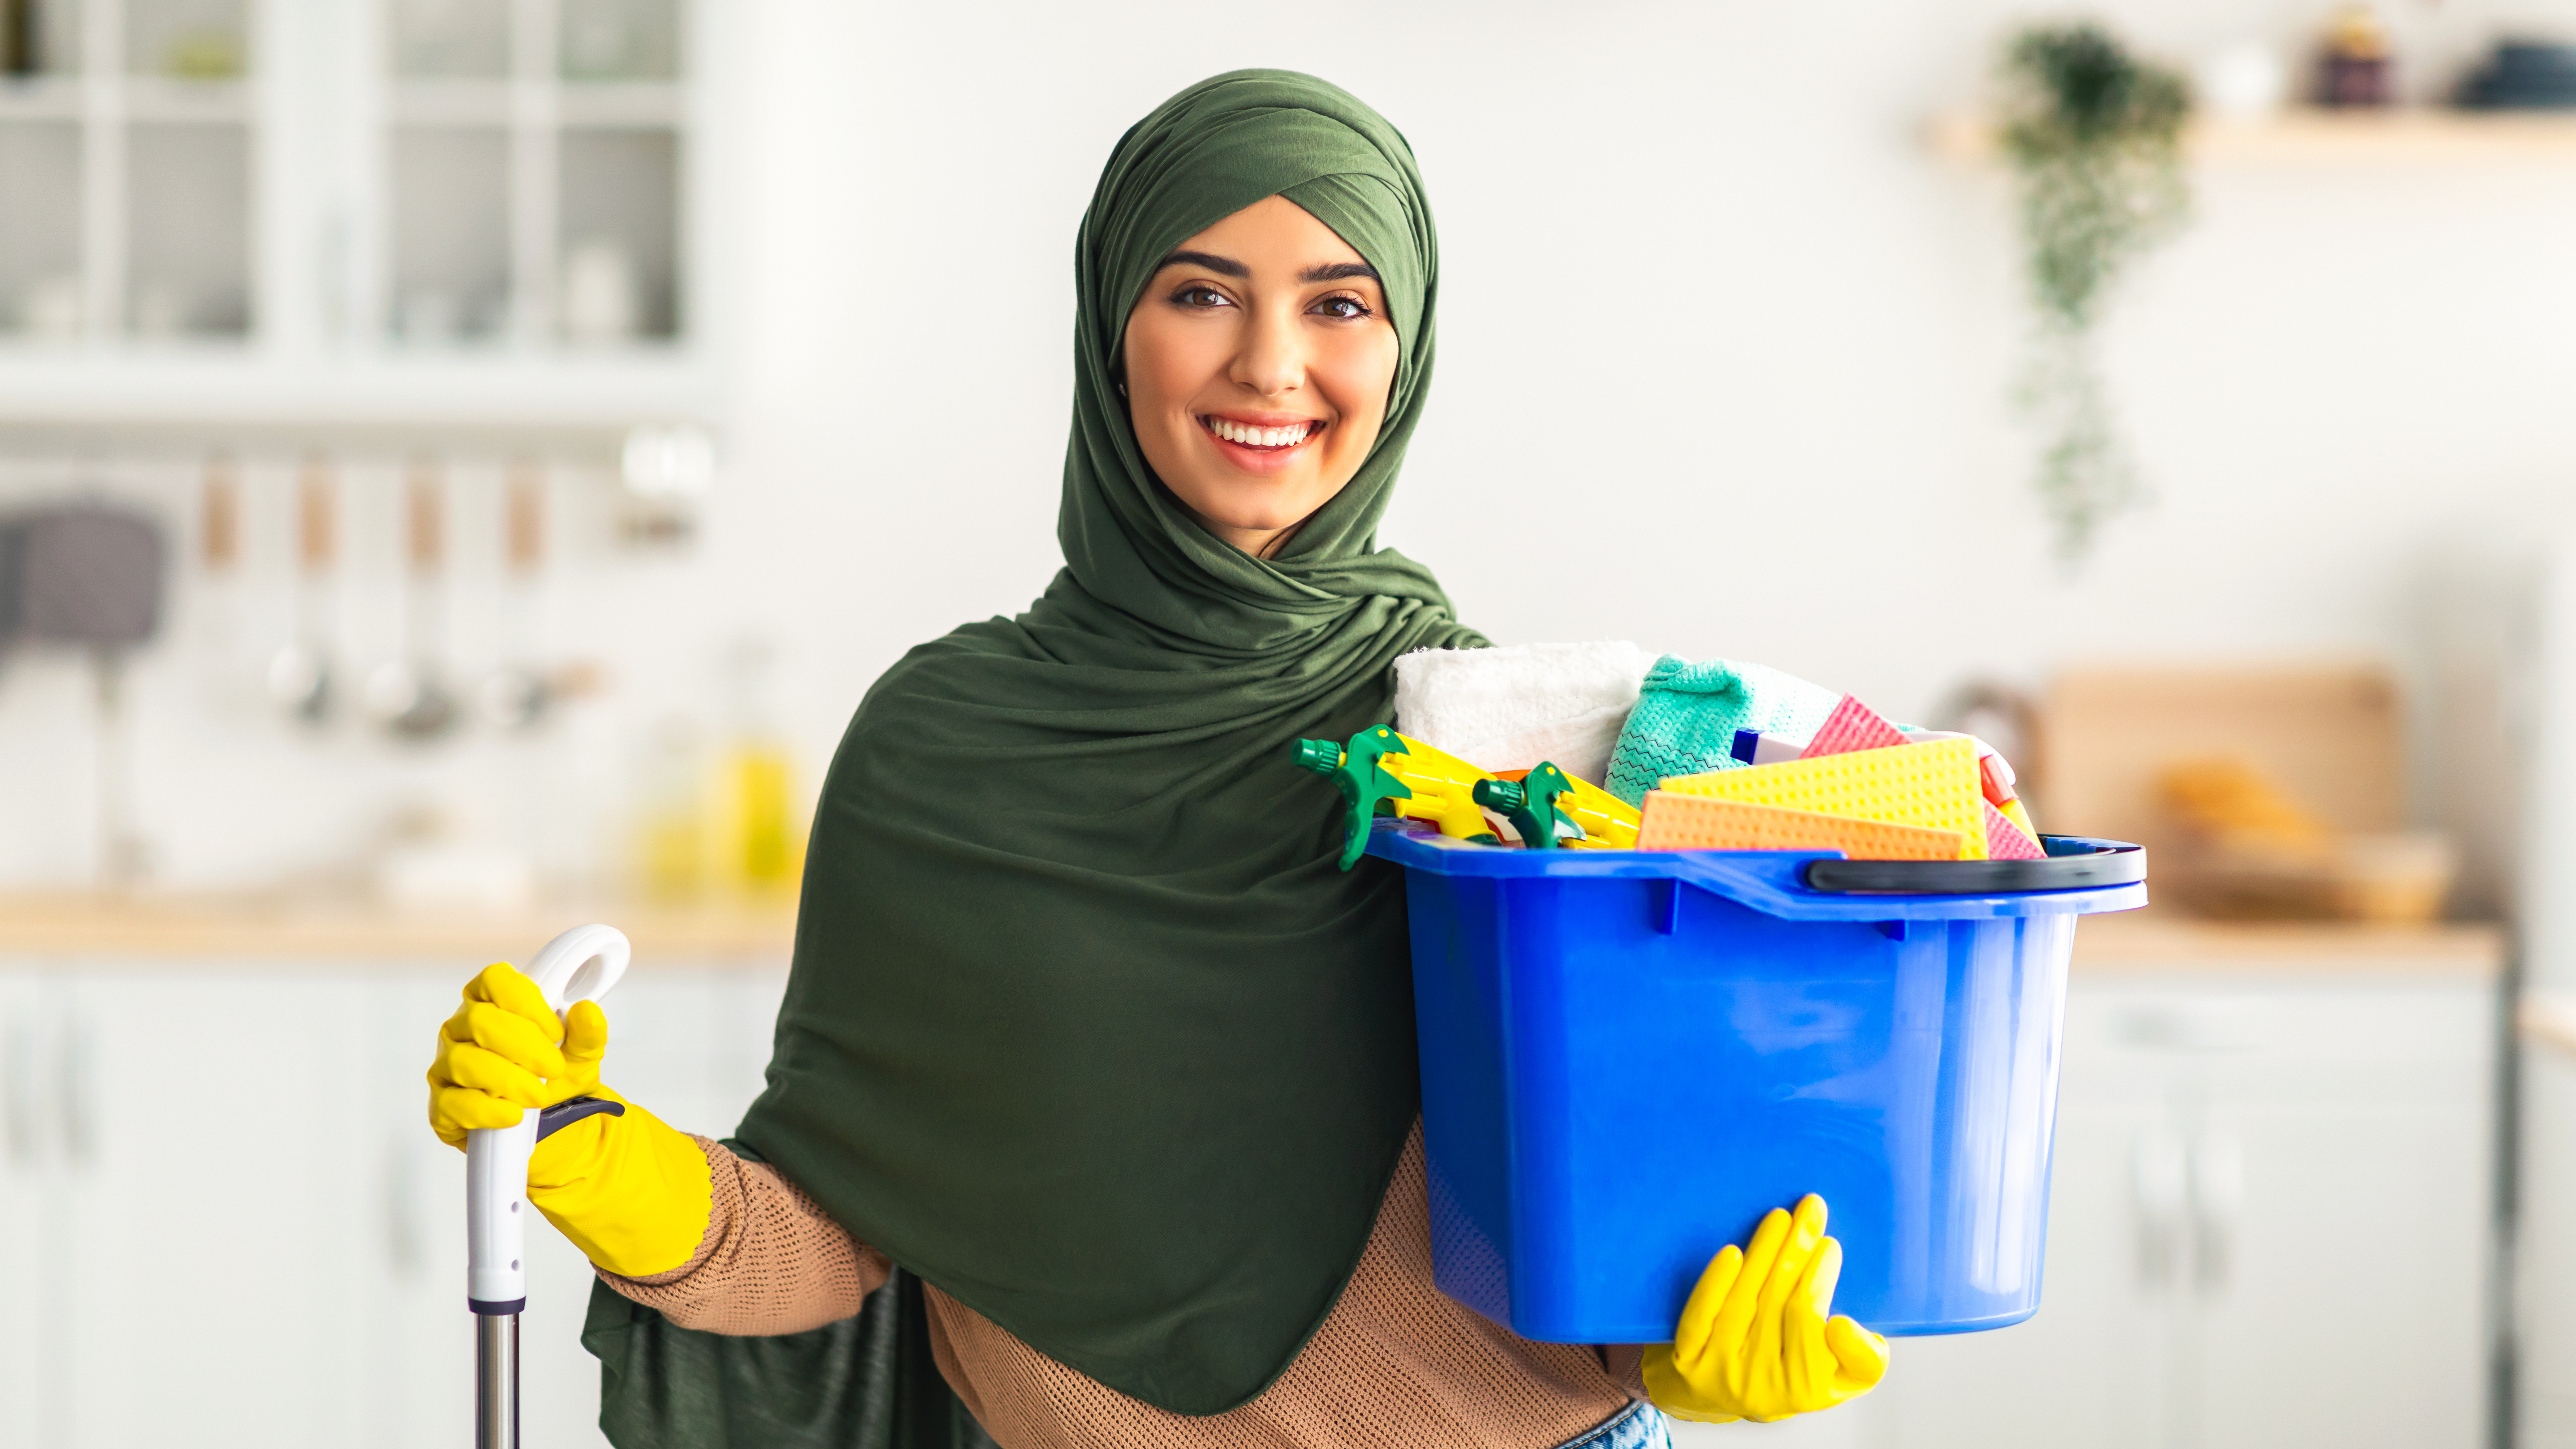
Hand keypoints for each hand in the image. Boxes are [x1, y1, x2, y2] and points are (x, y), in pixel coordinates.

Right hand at [428, 963, 605, 1147]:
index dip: (525, 1002)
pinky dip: (487, 1110)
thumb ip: (587, 1033)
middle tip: (553, 1068)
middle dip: (523, 1045)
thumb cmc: (554, 1076)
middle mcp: (462, 1028)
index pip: (495, 980)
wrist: (549, 1122)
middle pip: (479, 1019)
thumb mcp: (580, 1055)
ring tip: (538, 1096)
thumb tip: (586, 1011)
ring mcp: (446, 1065)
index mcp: (492, 1002)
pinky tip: (513, 1115)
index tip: (555, 1030)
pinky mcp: (441, 1105)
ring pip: (462, 1061)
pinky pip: (451, 1103)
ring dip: (507, 1079)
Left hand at [1641, 1194, 1890, 1423]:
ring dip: (1764, 1252)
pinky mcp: (1689, 1361)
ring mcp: (1723, 1375)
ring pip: (1745, 1302)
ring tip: (1780, 1217)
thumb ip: (1863, 1357)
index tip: (1830, 1245)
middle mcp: (1765, 1387)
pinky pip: (1701, 1317)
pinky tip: (1732, 1253)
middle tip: (1811, 1210)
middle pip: (1782, 1304)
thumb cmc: (1797, 1372)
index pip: (1815, 1324)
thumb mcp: (1846, 1376)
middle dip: (1798, 1249)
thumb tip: (1843, 1326)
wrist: (1727, 1395)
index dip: (1821, 1280)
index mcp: (1810, 1389)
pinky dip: (1716, 1283)